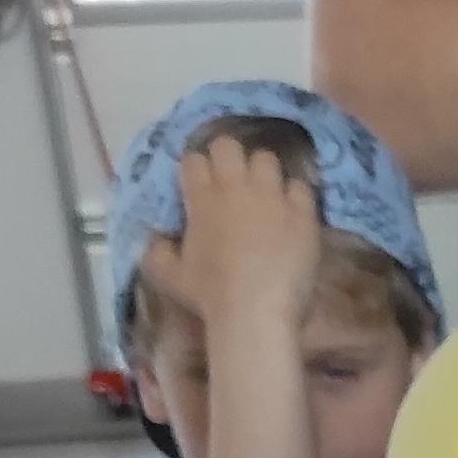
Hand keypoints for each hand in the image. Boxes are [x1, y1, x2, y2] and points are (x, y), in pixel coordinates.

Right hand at [168, 133, 324, 327]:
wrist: (255, 312)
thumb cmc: (209, 296)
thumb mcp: (170, 275)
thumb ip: (157, 251)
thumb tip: (155, 237)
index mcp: (202, 198)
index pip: (194, 159)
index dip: (197, 169)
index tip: (202, 184)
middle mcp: (236, 187)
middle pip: (228, 145)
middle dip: (228, 157)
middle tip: (233, 179)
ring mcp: (271, 197)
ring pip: (266, 158)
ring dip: (263, 172)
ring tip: (265, 192)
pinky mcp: (302, 212)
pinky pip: (300, 186)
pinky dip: (295, 195)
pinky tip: (292, 212)